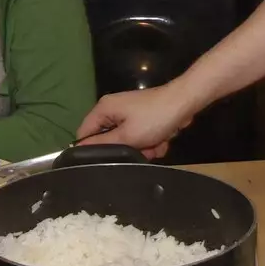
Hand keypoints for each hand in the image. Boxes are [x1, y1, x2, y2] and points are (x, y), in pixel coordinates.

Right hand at [76, 84, 196, 159]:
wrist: (185, 103)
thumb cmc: (154, 118)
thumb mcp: (127, 136)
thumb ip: (103, 144)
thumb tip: (80, 149)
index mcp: (104, 109)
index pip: (84, 133)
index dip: (90, 149)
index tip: (104, 162)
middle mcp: (113, 109)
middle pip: (109, 139)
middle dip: (126, 150)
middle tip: (140, 152)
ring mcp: (130, 113)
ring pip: (127, 141)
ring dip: (142, 148)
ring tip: (155, 146)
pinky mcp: (143, 118)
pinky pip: (140, 136)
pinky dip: (151, 141)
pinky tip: (162, 141)